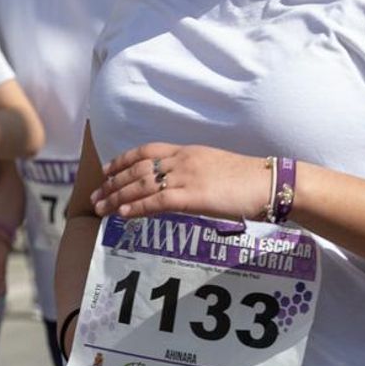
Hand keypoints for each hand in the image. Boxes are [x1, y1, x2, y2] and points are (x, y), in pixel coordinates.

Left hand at [91, 143, 272, 220]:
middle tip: (95, 196)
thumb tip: (179, 186)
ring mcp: (187, 177)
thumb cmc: (249, 180)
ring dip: (117, 197)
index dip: (123, 160)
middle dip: (113, 183)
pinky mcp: (193, 196)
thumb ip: (195, 173)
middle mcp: (183, 160)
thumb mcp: (216, 168)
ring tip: (100, 208)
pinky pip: (158, 201)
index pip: (147, 150)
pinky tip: (123, 214)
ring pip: (142, 185)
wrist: (269, 183)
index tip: (107, 171)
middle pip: (138, 169)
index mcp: (189, 151)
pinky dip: (137, 207)